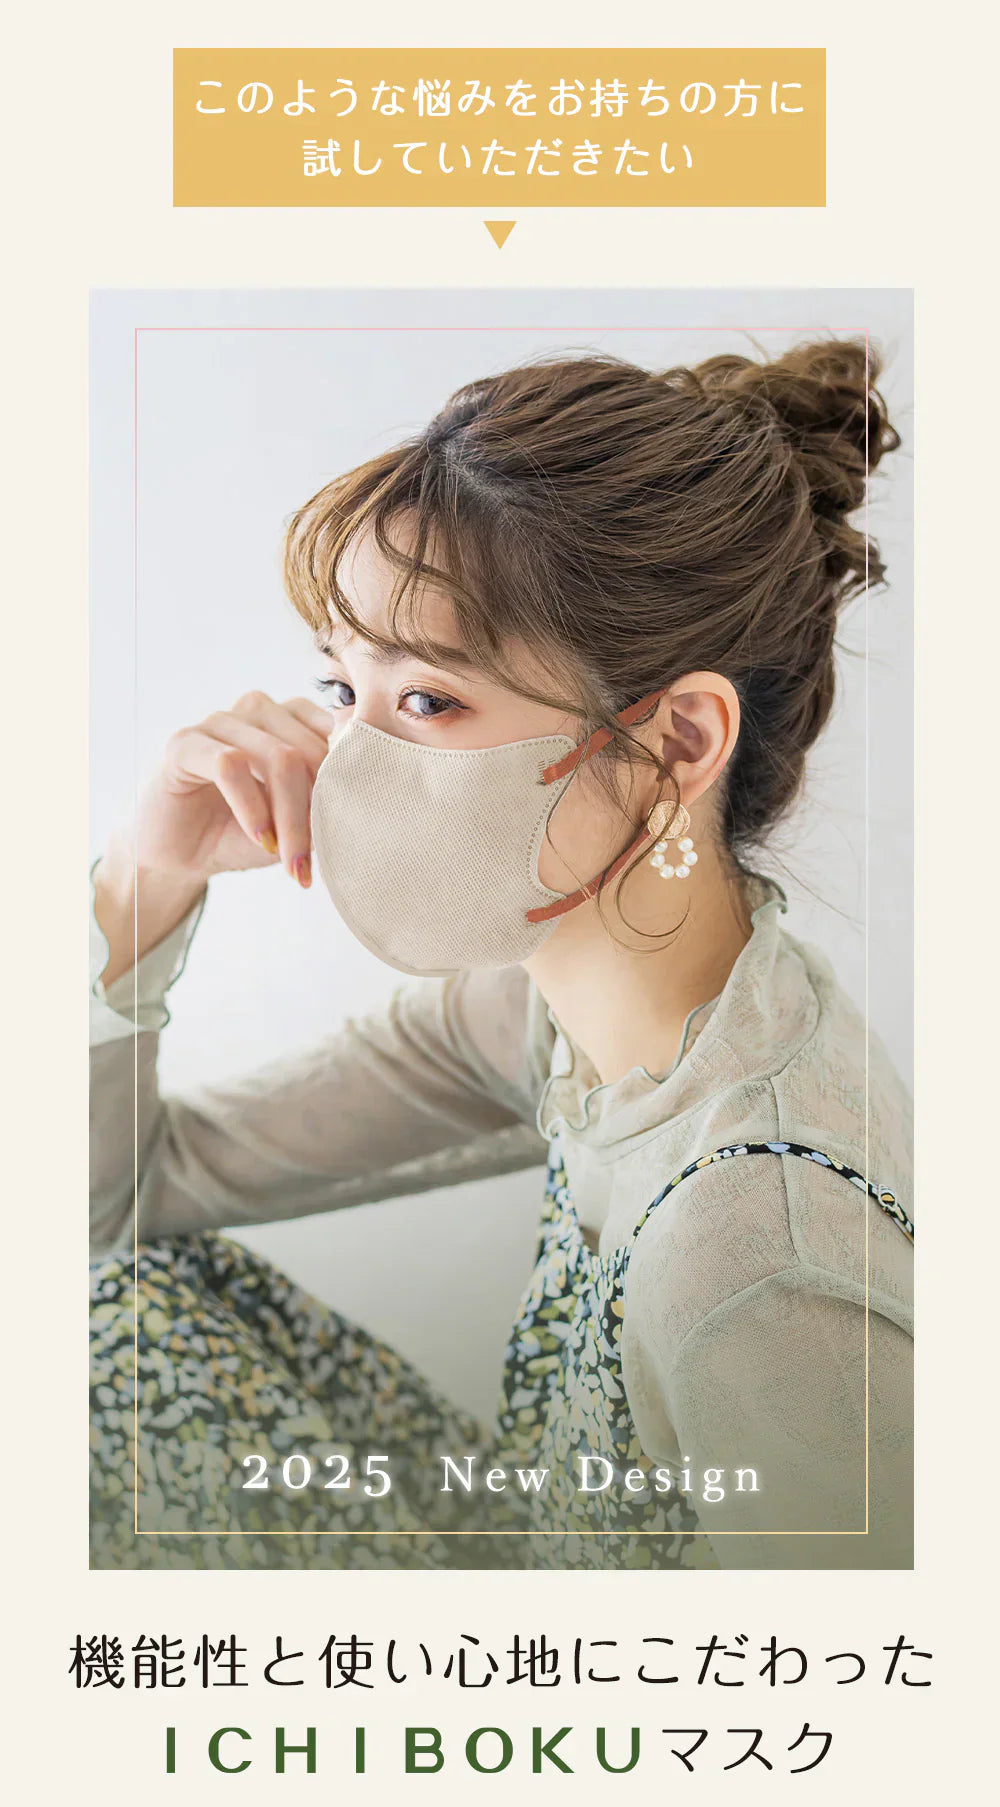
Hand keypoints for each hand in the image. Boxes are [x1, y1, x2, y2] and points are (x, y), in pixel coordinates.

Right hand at [132, 690, 334, 887]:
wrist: (183, 853)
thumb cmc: (244, 832)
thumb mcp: (297, 821)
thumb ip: (329, 803)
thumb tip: (373, 803)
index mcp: (294, 718)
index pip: (338, 734)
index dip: (348, 783)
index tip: (353, 830)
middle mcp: (260, 710)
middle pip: (310, 750)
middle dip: (318, 812)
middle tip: (316, 861)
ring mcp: (221, 721)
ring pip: (278, 757)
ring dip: (290, 818)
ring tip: (291, 861)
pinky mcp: (186, 743)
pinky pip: (229, 766)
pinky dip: (251, 808)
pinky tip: (260, 839)